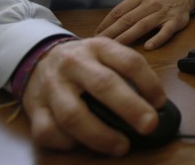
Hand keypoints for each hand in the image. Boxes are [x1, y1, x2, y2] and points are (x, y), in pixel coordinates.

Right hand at [22, 37, 166, 155]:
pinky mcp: (34, 108)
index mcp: (98, 47)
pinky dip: (67, 143)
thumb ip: (125, 73)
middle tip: (149, 125)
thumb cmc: (83, 62)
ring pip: (73, 115)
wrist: (38, 58)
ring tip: (121, 147)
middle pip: (103, 85)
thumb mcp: (104, 54)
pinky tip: (81, 144)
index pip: (129, 61)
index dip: (149, 83)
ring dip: (100, 135)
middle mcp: (74, 63)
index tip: (160, 103)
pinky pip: (49, 131)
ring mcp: (52, 86)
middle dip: (130, 107)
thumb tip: (154, 105)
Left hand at [95, 0, 194, 49]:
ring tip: (116, 46)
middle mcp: (150, 4)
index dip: (106, 23)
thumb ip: (127, 10)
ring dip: (128, 36)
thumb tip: (105, 28)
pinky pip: (165, 31)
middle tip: (99, 44)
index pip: (119, 11)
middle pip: (128, 19)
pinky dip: (157, 39)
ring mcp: (163, 13)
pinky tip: (148, 47)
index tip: (95, 35)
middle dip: (112, 32)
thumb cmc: (157, 2)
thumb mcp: (141, 0)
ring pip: (143, 25)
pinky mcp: (175, 22)